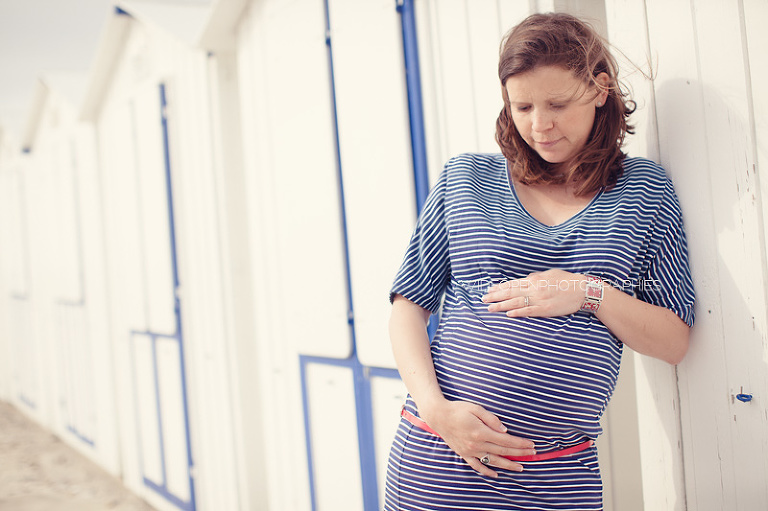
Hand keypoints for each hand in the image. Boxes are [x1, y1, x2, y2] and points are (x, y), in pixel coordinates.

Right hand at [420, 399, 535, 477]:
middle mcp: (477, 444)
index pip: (506, 440)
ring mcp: (470, 451)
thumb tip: (505, 429)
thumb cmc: (458, 409)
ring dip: (508, 465)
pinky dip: (487, 471)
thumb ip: (491, 419)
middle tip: (532, 453)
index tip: (531, 444)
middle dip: (519, 453)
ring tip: (521, 467)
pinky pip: (477, 466)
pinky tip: (496, 474)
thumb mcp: (476, 408)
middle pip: (503, 451)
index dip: (520, 443)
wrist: (438, 416)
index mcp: (481, 432)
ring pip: (493, 461)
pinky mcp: (464, 454)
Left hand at [482, 269, 585, 316]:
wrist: (583, 290)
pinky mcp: (546, 310)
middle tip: (483, 299)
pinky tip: (508, 314)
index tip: (489, 290)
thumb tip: (526, 278)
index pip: (513, 284)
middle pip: (511, 292)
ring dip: (502, 305)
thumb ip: (536, 277)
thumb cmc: (567, 281)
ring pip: (516, 302)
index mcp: (535, 279)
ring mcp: (540, 299)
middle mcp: (535, 288)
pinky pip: (529, 311)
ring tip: (490, 308)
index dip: (500, 287)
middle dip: (496, 296)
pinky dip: (518, 312)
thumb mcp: (550, 274)